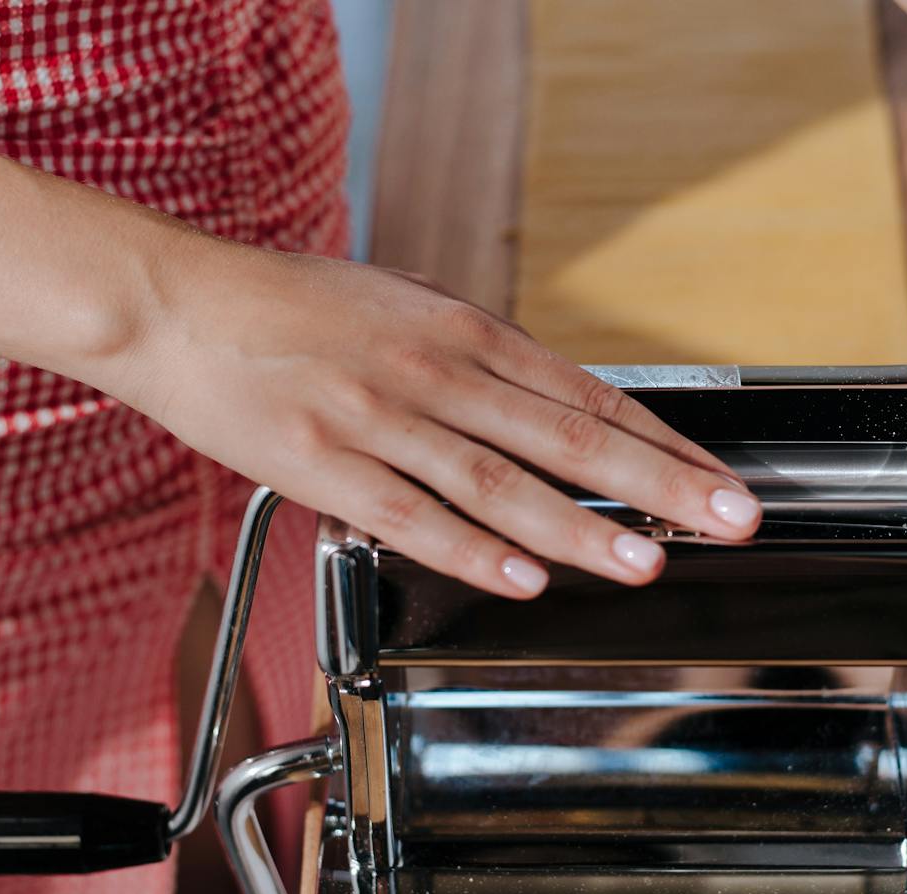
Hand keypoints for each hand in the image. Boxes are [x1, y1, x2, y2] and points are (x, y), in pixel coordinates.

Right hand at [111, 247, 760, 598]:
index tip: (716, 478)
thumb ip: (477, 353)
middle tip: (728, 520)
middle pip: (566, 438)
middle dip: (660, 485)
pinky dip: (470, 550)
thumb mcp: (403, 303)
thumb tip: (549, 397)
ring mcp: (379, 420)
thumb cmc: (292, 305)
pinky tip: (523, 578)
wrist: (178, 302)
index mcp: (461, 330)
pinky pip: (409, 517)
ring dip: (580, 528)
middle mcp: (435, 372)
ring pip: (499, 482)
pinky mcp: (322, 464)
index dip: (662, 443)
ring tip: (645, 562)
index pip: (586, 396)